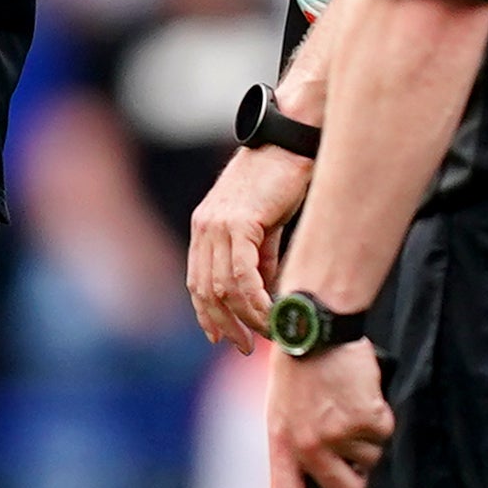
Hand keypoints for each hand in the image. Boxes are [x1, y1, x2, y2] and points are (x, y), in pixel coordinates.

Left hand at [184, 140, 308, 351]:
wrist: (291, 141)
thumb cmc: (283, 178)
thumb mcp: (264, 225)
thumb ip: (260, 258)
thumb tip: (265, 293)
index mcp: (205, 227)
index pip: (196, 281)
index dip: (207, 314)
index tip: (223, 338)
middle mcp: (204, 226)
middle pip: (204, 290)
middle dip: (225, 325)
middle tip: (246, 346)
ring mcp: (217, 224)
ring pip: (222, 287)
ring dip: (246, 316)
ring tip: (266, 332)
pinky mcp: (238, 222)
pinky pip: (241, 274)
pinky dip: (255, 299)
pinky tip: (270, 312)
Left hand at [260, 339, 390, 487]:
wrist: (317, 325)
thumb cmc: (301, 368)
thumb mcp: (284, 410)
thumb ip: (298, 447)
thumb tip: (321, 482)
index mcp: (281, 444)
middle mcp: (307, 446)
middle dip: (356, 474)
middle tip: (349, 440)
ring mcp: (336, 434)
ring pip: (369, 458)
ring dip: (366, 434)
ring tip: (345, 400)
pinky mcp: (365, 419)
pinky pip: (384, 433)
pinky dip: (380, 414)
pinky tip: (359, 390)